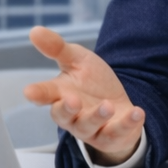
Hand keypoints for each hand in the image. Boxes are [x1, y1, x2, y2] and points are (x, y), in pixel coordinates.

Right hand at [23, 27, 144, 166]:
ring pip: (88, 127)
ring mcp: (91, 128)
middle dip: (67, 109)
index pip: (44, 94)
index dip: (37, 94)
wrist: (118, 105)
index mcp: (59, 95)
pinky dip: (127, 124)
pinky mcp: (110, 137)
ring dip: (98, 117)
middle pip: (63, 116)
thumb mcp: (77, 60)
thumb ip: (57, 48)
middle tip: (73, 100)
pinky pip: (117, 133)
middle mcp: (72, 115)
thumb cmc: (92, 83)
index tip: (29, 92)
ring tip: (107, 105)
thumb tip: (34, 30)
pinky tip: (137, 112)